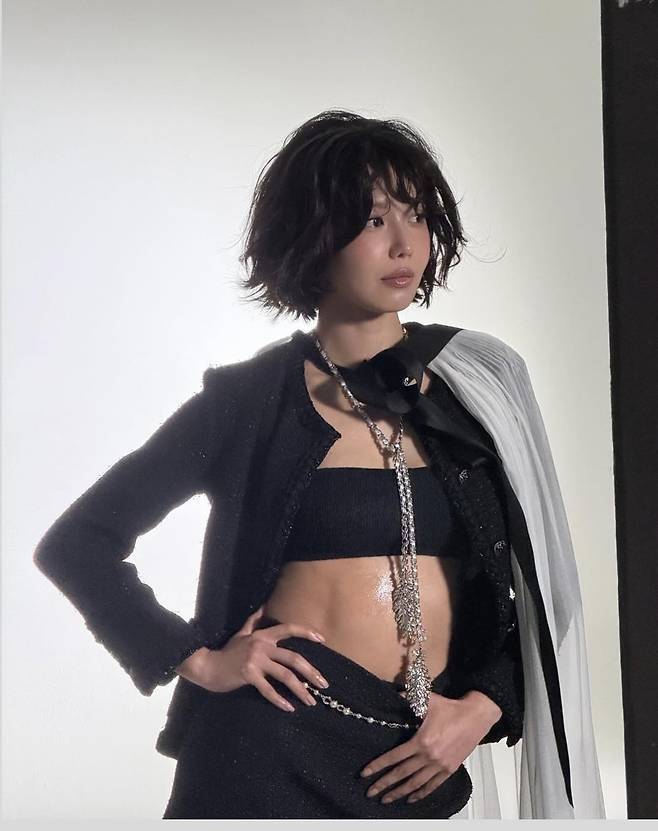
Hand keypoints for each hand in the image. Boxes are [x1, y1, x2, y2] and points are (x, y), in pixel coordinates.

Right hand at [188, 606, 330, 711]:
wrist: (207, 666)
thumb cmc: (227, 652)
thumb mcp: (241, 634)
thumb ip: (254, 621)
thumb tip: (263, 605)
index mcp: (263, 635)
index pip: (288, 629)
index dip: (306, 632)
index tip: (322, 640)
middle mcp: (261, 645)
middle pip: (293, 658)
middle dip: (311, 672)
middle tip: (323, 684)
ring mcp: (255, 660)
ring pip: (285, 675)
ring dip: (300, 689)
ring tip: (311, 701)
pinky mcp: (248, 675)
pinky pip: (268, 689)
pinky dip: (280, 700)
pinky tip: (289, 708)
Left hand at [359, 691, 499, 804]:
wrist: (476, 716)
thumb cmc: (451, 708)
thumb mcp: (428, 700)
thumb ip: (409, 697)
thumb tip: (393, 692)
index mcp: (421, 741)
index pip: (394, 757)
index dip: (378, 766)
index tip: (365, 774)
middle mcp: (429, 756)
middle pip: (402, 774)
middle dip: (384, 784)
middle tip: (370, 793)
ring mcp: (440, 765)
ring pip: (415, 783)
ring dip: (399, 792)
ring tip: (386, 799)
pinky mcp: (449, 769)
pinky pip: (432, 786)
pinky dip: (421, 794)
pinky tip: (411, 799)